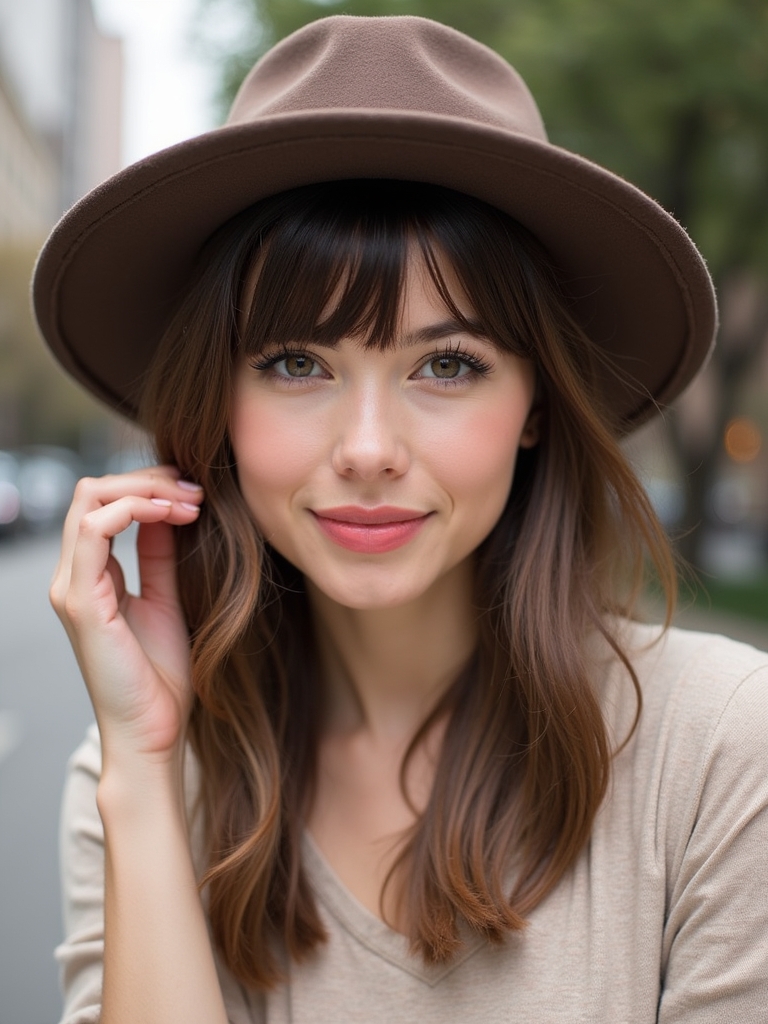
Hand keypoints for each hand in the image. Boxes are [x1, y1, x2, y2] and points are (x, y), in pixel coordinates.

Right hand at [50, 467, 203, 763]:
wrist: (155, 733)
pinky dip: (135, 509)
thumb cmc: (161, 676)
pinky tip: (172, 516)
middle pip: (93, 491)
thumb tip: (167, 509)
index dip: (150, 486)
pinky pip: (95, 531)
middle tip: (196, 490)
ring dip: (146, 489)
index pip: (103, 502)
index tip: (197, 493)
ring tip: (190, 502)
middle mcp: (72, 576)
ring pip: (90, 500)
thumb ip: (159, 555)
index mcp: (90, 575)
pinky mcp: (81, 602)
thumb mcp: (166, 598)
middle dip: (149, 479)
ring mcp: (71, 588)